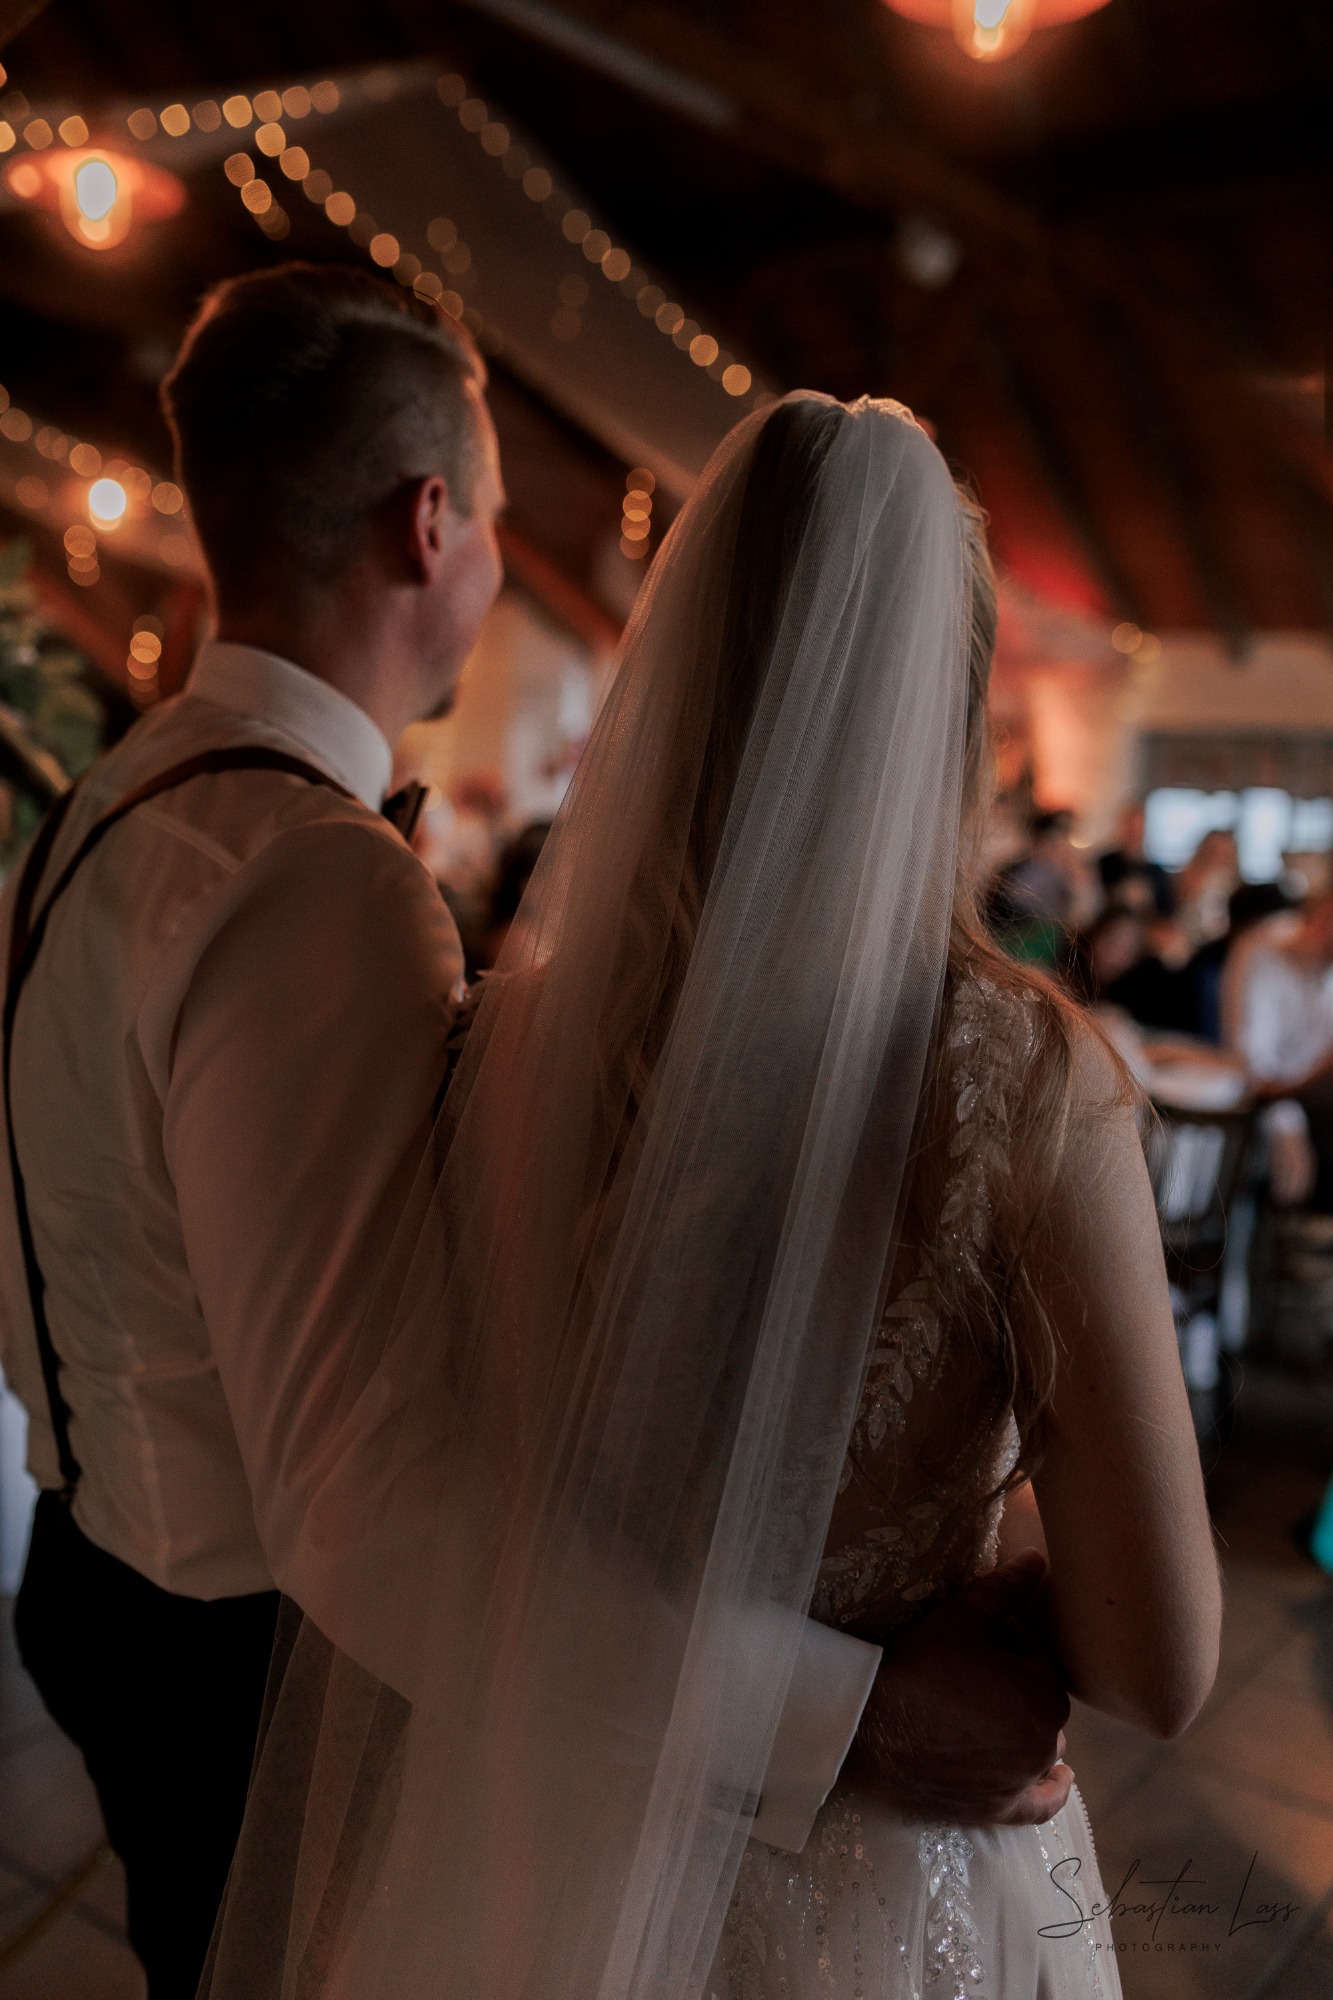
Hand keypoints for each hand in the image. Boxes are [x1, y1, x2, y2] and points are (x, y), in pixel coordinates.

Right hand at [843, 1549, 1071, 1826]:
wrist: (869, 1724)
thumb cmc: (919, 1664)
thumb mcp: (964, 1616)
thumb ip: (1007, 1589)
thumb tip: (1039, 1559)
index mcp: (1046, 1696)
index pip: (1036, 1659)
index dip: (1006, 1641)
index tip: (972, 1637)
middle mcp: (1044, 1744)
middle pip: (1037, 1703)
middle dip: (1014, 1682)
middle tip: (969, 1668)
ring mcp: (1020, 1781)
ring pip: (1038, 1746)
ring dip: (1025, 1726)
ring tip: (994, 1708)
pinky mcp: (995, 1808)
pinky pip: (1037, 1804)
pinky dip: (1051, 1792)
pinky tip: (1062, 1779)